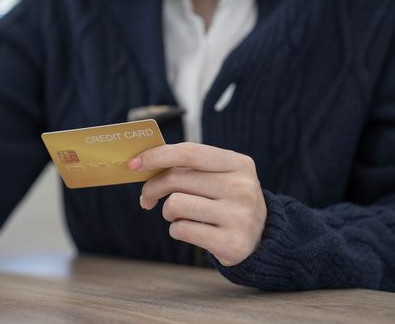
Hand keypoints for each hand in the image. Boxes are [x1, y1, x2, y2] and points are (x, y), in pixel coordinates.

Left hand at [129, 143, 266, 265]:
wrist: (261, 238)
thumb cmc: (226, 200)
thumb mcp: (219, 176)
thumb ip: (188, 167)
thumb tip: (142, 163)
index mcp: (239, 163)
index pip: (189, 152)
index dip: (157, 156)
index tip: (134, 163)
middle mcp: (242, 187)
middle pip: (176, 179)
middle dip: (153, 188)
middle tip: (148, 197)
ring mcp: (239, 216)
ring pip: (175, 205)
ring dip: (168, 212)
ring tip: (177, 215)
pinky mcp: (231, 243)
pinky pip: (181, 230)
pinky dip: (177, 230)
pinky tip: (190, 230)